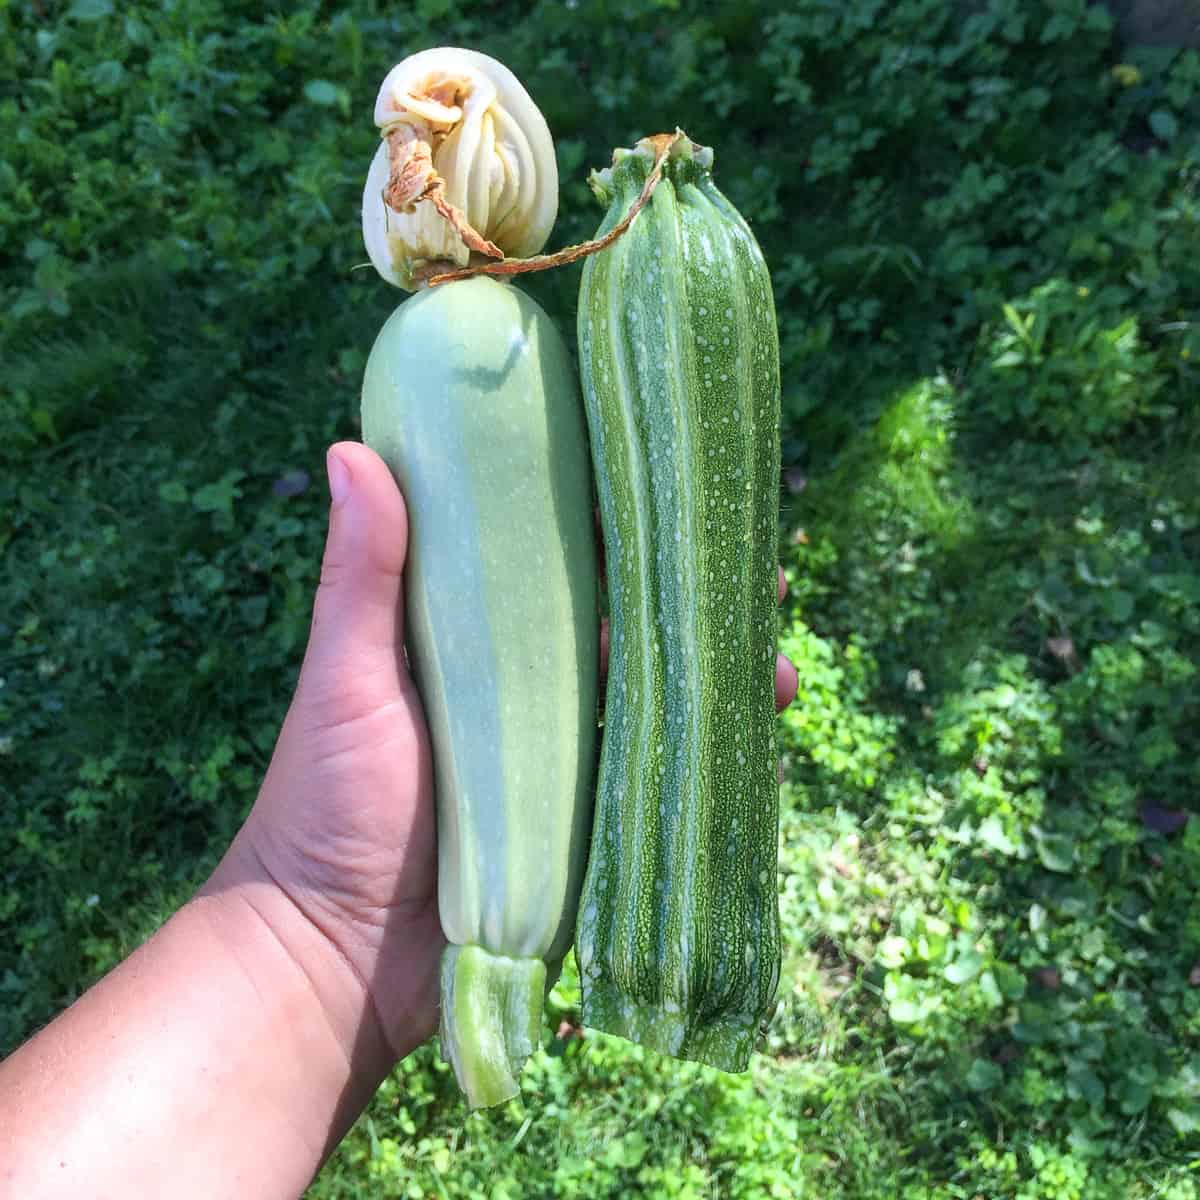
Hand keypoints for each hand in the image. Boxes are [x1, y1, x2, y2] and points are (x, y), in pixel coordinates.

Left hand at [210, 442, 798, 1068]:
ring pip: (653, 704)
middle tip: (765, 584)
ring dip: (717, 684)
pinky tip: (759, 749)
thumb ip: (361, 575)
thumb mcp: (345, 678)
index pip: (558, 564)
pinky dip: (705, 765)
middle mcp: (523, 691)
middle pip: (625, 631)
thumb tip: (351, 448)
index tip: (678, 494)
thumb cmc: (324, 802)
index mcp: (472, 638)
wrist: (330, 957)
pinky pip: (654, 785)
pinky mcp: (580, 829)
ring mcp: (558, 762)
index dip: (620, 530)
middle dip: (693, 607)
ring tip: (780, 676)